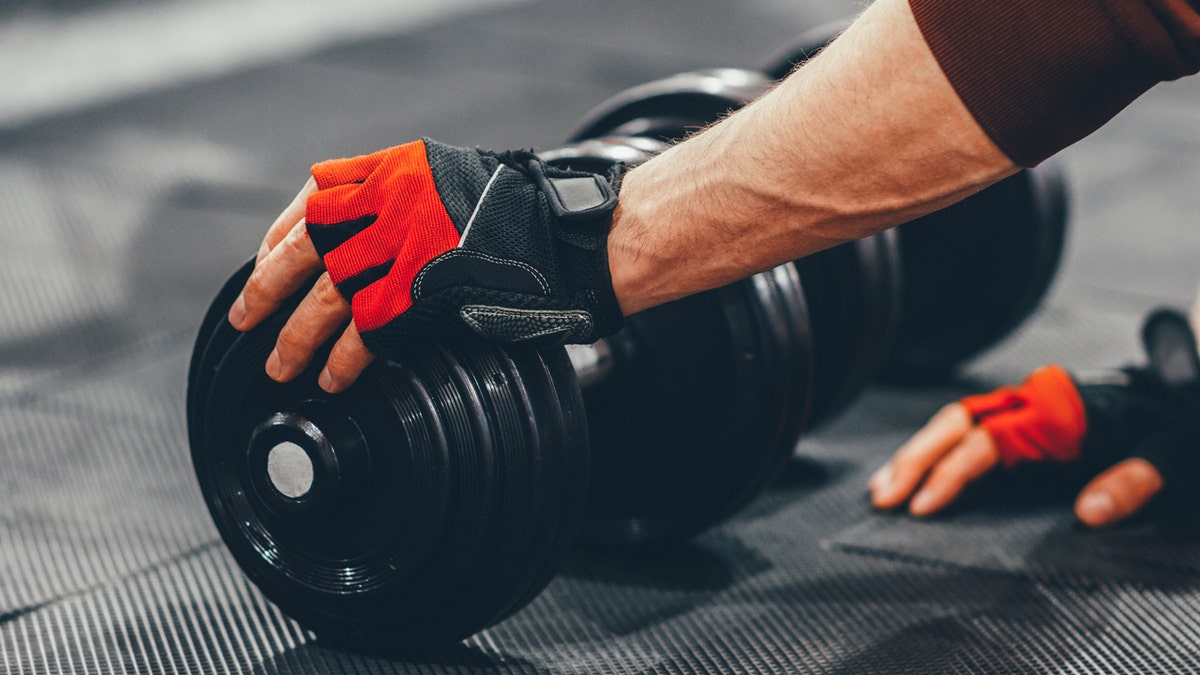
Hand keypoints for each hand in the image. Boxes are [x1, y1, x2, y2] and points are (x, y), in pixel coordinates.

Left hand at [228, 139, 624, 392]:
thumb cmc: (517, 207)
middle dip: (266, 289)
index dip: (279, 238)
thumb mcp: (445, 175)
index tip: (263, 259)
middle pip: (304, 253)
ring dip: (295, 338)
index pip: (309, 203)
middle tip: (245, 317)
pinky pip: (363, 335)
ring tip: (281, 365)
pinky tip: (331, 378)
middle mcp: (382, 208)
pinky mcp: (415, 299)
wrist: (564, 234)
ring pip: (325, 300)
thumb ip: (393, 189)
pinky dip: (343, 361)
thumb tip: (350, 215)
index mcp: (386, 172)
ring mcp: (396, 254)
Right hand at [868, 399, 1164, 527]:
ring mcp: (1019, 407)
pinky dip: (933, 451)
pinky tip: (911, 473)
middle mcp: (1028, 402)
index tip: (922, 507)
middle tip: (882, 499)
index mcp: (1056, 411)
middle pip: (954, 424)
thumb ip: (1132, 481)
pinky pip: (965, 430)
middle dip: (913, 460)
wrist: (1179, 394)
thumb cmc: (1173, 425)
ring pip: (952, 424)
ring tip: (881, 489)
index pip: (986, 441)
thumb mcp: (1170, 455)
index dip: (950, 473)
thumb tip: (1089, 513)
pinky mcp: (1019, 420)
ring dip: (913, 454)